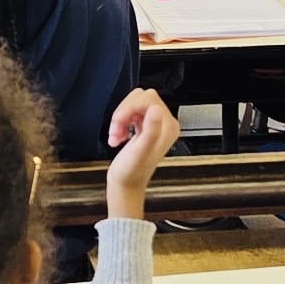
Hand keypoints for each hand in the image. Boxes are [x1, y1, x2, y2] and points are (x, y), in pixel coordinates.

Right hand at [106, 89, 179, 219]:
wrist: (126, 185)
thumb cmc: (132, 172)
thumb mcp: (140, 151)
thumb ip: (151, 130)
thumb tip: (156, 110)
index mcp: (168, 127)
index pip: (149, 99)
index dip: (130, 107)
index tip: (119, 120)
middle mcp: (164, 124)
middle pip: (141, 98)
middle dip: (124, 112)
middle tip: (116, 128)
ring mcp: (154, 125)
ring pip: (134, 104)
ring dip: (120, 117)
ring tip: (115, 134)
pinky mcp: (144, 126)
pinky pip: (130, 112)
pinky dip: (120, 122)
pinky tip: (117, 135)